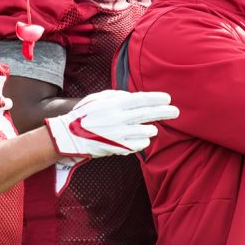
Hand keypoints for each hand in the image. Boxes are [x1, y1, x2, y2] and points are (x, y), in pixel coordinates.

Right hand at [45, 90, 179, 159]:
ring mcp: (119, 134)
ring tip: (152, 127)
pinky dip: (143, 141)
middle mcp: (119, 119)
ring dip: (151, 129)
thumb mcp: (98, 98)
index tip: (167, 98)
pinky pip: (138, 145)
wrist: (69, 136)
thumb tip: (133, 97)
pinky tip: (142, 138)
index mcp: (114, 104)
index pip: (141, 100)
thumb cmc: (84, 115)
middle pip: (147, 114)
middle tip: (176, 112)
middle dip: (164, 112)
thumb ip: (117, 96)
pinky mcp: (118, 148)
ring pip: (145, 131)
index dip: (156, 99)